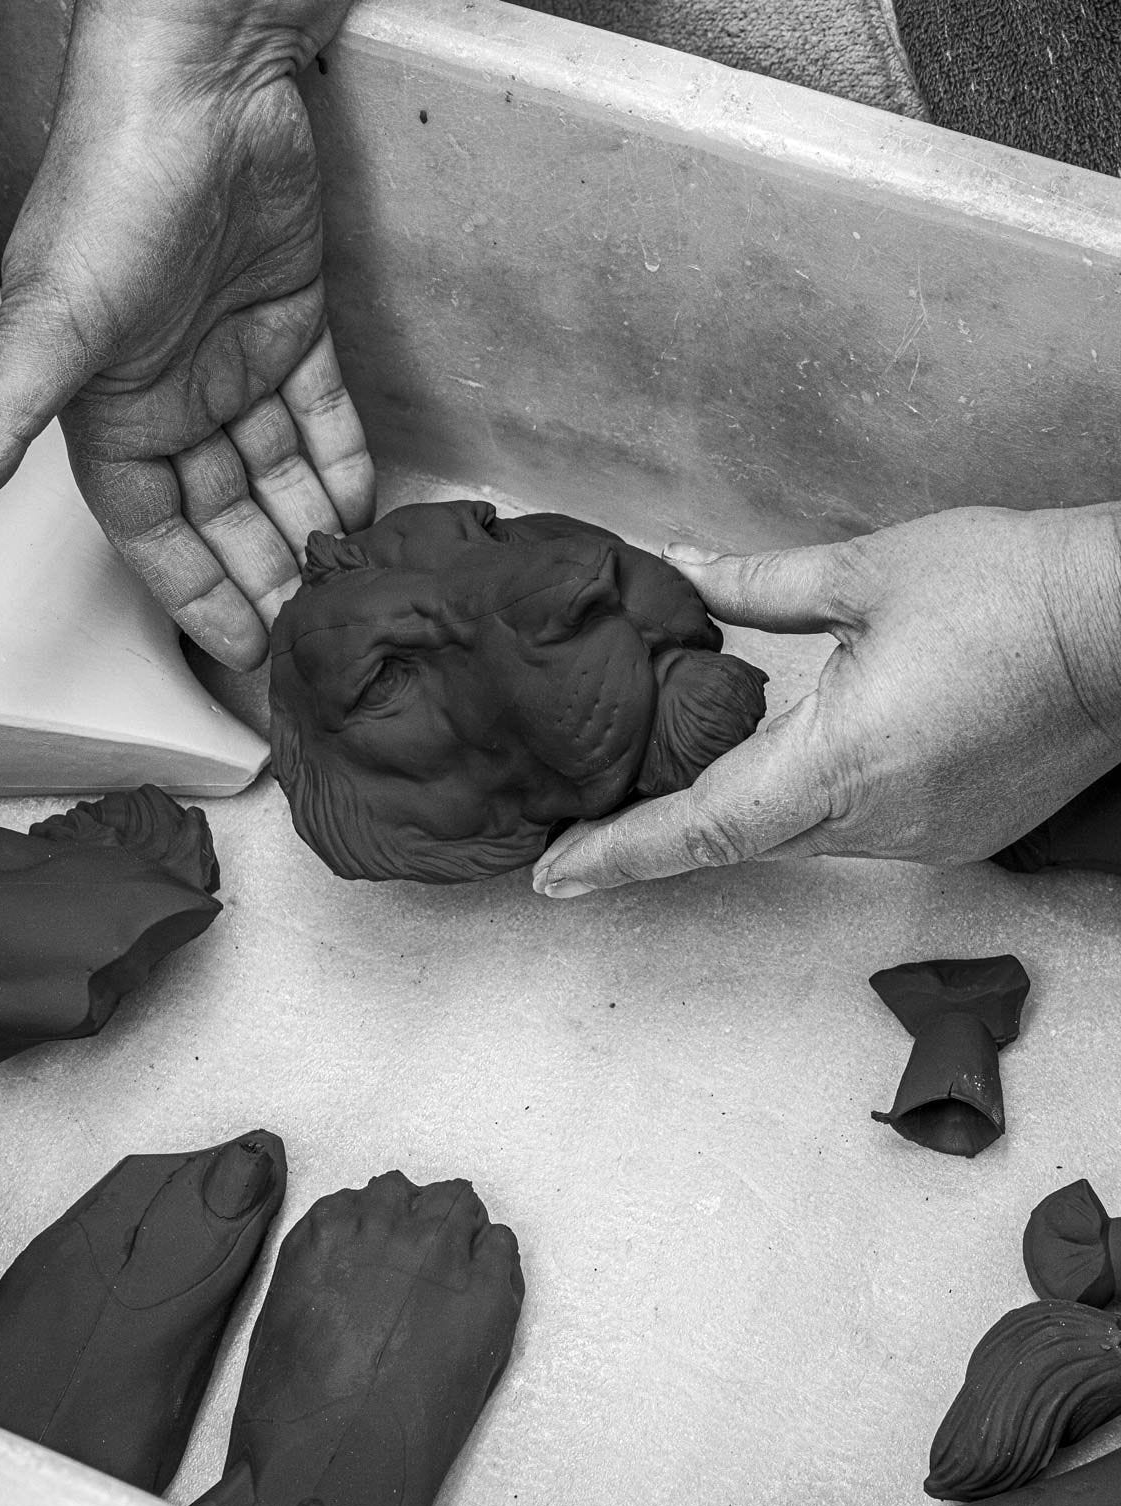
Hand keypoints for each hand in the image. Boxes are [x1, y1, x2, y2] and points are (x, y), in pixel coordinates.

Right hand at [0, 0, 372, 669]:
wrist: (203, 86)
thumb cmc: (114, 187)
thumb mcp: (56, 323)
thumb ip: (4, 416)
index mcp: (113, 410)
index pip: (155, 529)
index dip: (196, 591)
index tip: (242, 650)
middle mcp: (173, 394)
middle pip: (224, 513)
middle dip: (263, 574)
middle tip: (309, 634)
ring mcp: (235, 361)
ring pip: (276, 472)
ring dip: (307, 528)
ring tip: (344, 586)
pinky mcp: (293, 324)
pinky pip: (322, 414)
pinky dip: (341, 460)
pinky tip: (362, 508)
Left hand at [533, 502, 1120, 894]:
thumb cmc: (1010, 590)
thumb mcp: (867, 573)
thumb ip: (758, 587)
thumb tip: (682, 572)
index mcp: (838, 761)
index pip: (698, 828)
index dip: (615, 855)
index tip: (550, 877)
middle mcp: (873, 820)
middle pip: (736, 840)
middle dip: (657, 834)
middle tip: (581, 820)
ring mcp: (918, 838)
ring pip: (794, 837)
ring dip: (734, 813)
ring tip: (666, 782)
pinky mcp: (954, 835)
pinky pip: (850, 832)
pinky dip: (802, 805)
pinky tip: (785, 765)